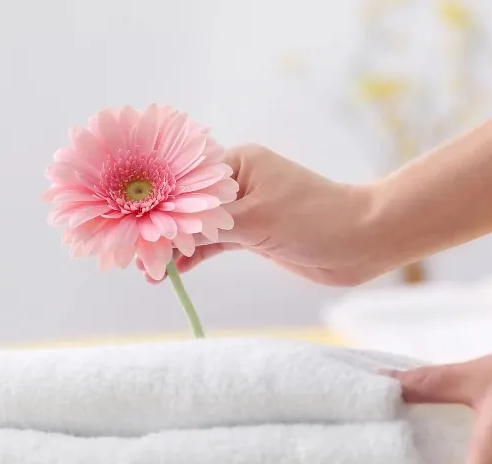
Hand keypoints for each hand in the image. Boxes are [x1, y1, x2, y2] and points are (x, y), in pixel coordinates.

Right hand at [155, 144, 379, 286]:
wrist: (363, 242)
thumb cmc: (315, 219)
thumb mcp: (256, 219)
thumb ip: (207, 225)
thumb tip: (164, 231)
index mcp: (237, 163)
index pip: (183, 180)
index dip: (154, 202)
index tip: (129, 224)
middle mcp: (237, 182)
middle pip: (186, 205)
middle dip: (160, 229)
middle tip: (135, 255)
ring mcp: (245, 209)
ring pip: (198, 227)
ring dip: (175, 247)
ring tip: (150, 272)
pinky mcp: (254, 234)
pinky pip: (214, 243)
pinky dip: (195, 255)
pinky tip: (175, 270)